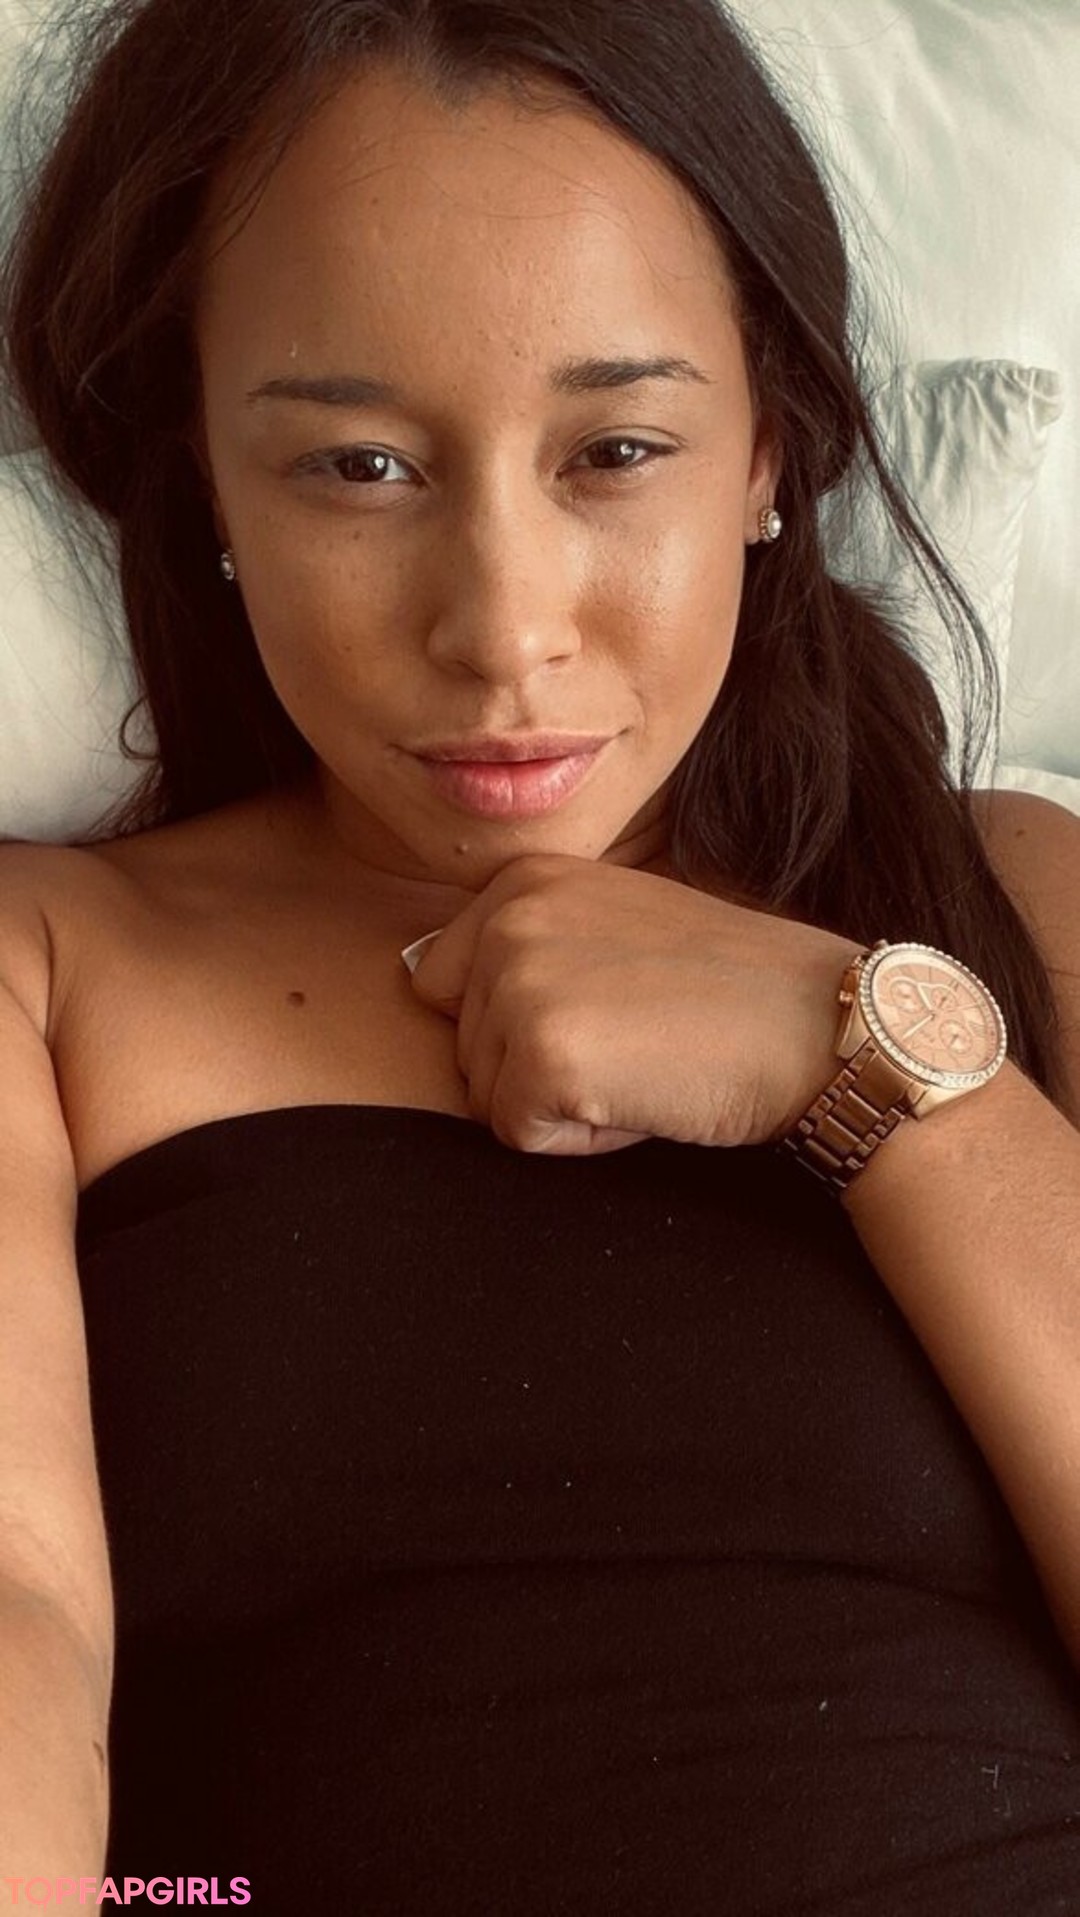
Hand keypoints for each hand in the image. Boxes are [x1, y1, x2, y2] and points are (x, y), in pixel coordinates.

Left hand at [407, 853, 859, 1154]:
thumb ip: (526, 942)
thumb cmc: (730, 989)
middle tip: (638, 1040)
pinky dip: (582, 1138)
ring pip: (488, 1096)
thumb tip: (419, 976)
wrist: (820, 1025)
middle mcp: (509, 918)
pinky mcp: (540, 1054)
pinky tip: (645, 1095)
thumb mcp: (613, 924)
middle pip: (464, 1047)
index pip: (448, 987)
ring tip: (645, 1062)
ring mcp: (521, 983)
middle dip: (539, 1067)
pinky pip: (522, 1135)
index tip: (615, 1005)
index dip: (527, 1023)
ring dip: (561, 1103)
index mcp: (522, 880)